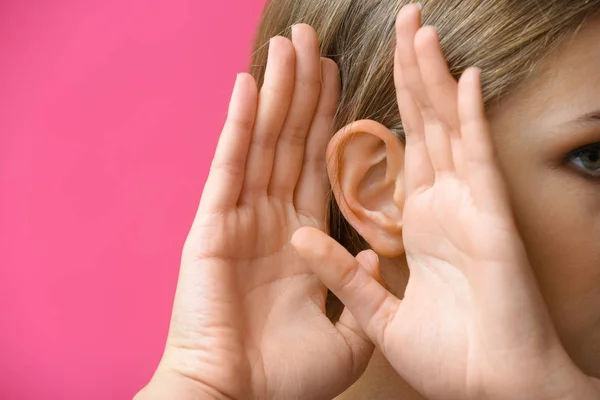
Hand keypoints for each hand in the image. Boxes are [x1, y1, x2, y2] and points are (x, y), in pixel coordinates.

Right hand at [138, 24, 377, 399]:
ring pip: (264, 142)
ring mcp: (239, 218)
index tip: (339, 80)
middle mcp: (269, 220)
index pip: (318, 166)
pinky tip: (250, 84)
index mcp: (299, 241)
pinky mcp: (212, 225)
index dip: (329, 123)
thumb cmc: (284, 378)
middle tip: (312, 42)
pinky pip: (229, 165)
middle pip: (291, 142)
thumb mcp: (346, 336)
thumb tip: (377, 252)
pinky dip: (239, 125)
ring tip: (290, 46)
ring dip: (277, 92)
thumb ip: (360, 290)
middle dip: (303, 91)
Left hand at [292, 5, 599, 399]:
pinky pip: (478, 160)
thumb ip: (341, 277)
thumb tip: (302, 239)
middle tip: (400, 25)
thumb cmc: (448, 361)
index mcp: (414, 226)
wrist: (494, 397)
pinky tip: (462, 77)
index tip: (360, 76)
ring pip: (446, 130)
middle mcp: (442, 208)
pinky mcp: (491, 222)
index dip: (377, 112)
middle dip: (408, 75)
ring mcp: (468, 210)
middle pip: (419, 127)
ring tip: (420, 31)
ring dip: (432, 80)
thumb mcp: (374, 318)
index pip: (393, 154)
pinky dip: (469, 118)